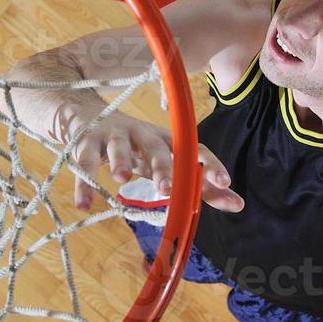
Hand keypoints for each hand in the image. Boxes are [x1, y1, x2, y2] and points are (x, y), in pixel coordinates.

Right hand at [69, 110, 244, 213]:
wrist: (86, 117)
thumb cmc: (135, 147)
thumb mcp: (164, 162)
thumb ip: (199, 186)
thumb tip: (239, 205)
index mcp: (166, 140)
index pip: (193, 148)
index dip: (209, 164)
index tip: (225, 183)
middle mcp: (143, 133)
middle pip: (156, 147)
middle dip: (161, 166)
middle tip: (166, 189)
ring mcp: (114, 135)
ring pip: (119, 147)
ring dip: (120, 161)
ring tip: (122, 179)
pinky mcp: (86, 141)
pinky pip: (84, 162)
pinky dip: (83, 183)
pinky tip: (84, 204)